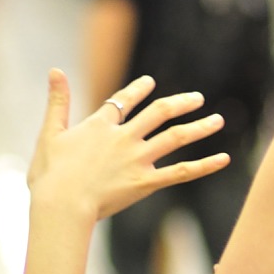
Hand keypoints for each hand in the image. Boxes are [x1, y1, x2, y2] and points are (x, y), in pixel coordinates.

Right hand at [28, 71, 229, 221]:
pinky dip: (204, 165)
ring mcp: (137, 159)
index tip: (151, 82)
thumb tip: (54, 69)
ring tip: (218, 120)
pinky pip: (181, 172)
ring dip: (199, 127)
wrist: (61, 204)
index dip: (138, 90)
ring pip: (175, 137)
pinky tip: (224, 159)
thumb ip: (57, 100)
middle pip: (158, 113)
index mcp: (99, 125)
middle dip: (179, 103)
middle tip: (197, 98)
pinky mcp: (145, 182)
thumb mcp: (50, 133)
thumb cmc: (50, 174)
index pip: (123, 101)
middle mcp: (123, 137)